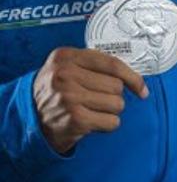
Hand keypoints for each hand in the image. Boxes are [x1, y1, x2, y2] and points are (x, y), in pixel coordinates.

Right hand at [33, 47, 148, 153]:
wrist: (30, 117)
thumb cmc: (56, 92)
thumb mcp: (67, 68)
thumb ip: (95, 65)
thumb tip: (135, 78)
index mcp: (65, 56)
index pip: (112, 63)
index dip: (132, 77)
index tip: (141, 88)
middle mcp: (65, 74)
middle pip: (117, 86)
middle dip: (112, 96)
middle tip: (93, 100)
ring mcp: (69, 97)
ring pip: (117, 104)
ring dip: (109, 111)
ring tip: (90, 110)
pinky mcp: (75, 118)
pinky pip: (112, 122)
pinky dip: (106, 125)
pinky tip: (91, 122)